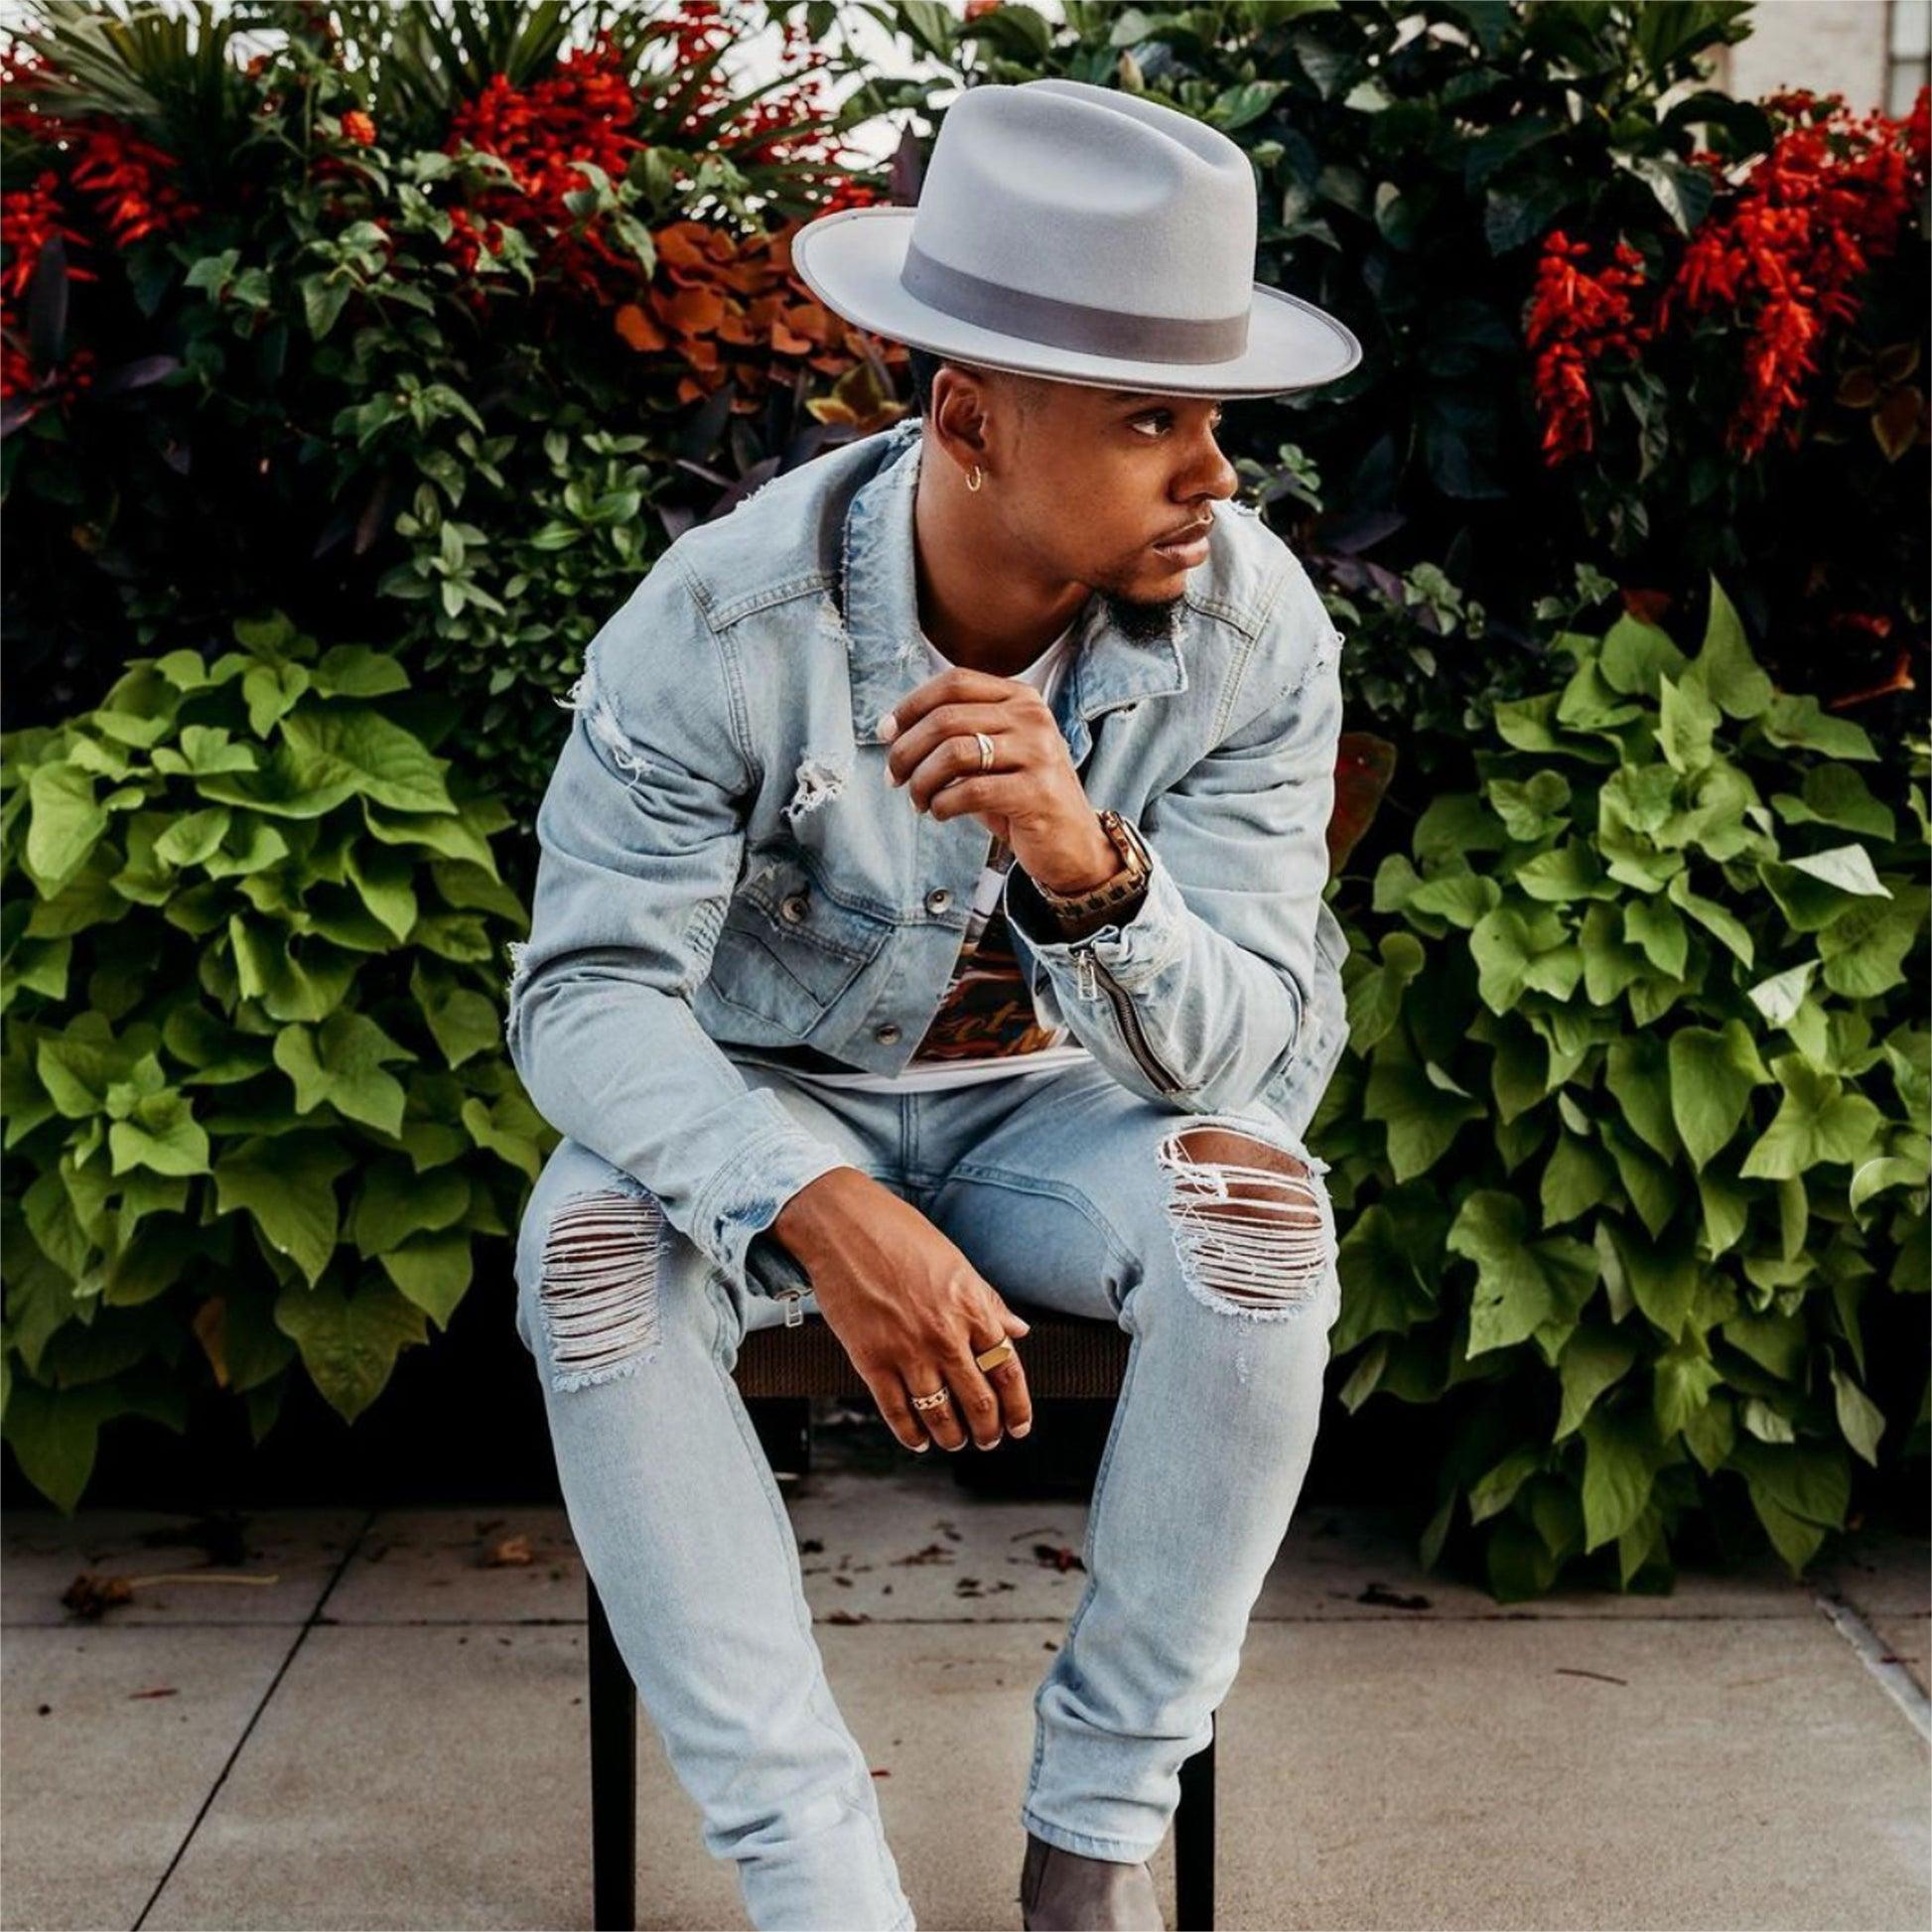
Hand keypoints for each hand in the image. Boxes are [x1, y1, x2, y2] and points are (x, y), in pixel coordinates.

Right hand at [770, 1168, 1034, 1453]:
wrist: (843, 1225)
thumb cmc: (900, 1236)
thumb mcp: (957, 1264)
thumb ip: (988, 1302)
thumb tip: (1017, 1331)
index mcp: (971, 1308)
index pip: (1008, 1371)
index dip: (1019, 1407)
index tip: (1020, 1425)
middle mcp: (945, 1334)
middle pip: (979, 1401)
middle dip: (988, 1430)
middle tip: (989, 1439)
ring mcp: (907, 1350)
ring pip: (940, 1414)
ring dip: (953, 1437)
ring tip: (956, 1441)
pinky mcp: (871, 1360)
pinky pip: (897, 1411)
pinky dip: (910, 1433)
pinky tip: (918, 1440)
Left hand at [879, 666, 1118, 894]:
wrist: (1072, 843)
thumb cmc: (1022, 797)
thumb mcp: (994, 754)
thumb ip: (956, 735)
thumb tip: (895, 732)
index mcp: (1020, 698)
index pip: (954, 683)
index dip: (912, 705)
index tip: (887, 733)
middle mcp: (1033, 718)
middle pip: (947, 718)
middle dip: (907, 750)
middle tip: (894, 777)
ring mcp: (1038, 753)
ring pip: (954, 753)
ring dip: (922, 780)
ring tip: (918, 800)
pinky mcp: (1037, 792)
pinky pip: (971, 791)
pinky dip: (943, 803)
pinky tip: (940, 813)